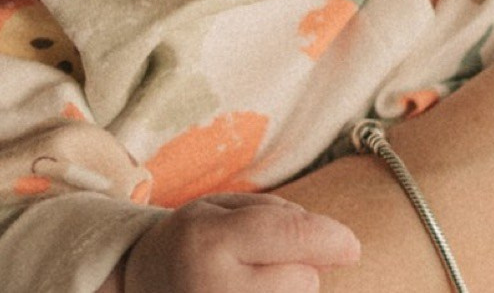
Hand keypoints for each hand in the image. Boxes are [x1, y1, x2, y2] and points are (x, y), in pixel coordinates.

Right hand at [121, 195, 360, 292]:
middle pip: (300, 279)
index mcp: (211, 240)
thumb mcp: (221, 209)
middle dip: (300, 267)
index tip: (354, 246)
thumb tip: (331, 244)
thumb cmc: (191, 241)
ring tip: (254, 285)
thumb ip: (277, 216)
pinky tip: (254, 291)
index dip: (330, 238)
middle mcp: (214, 287)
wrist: (139, 285)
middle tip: (265, 263)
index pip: (288, 236)